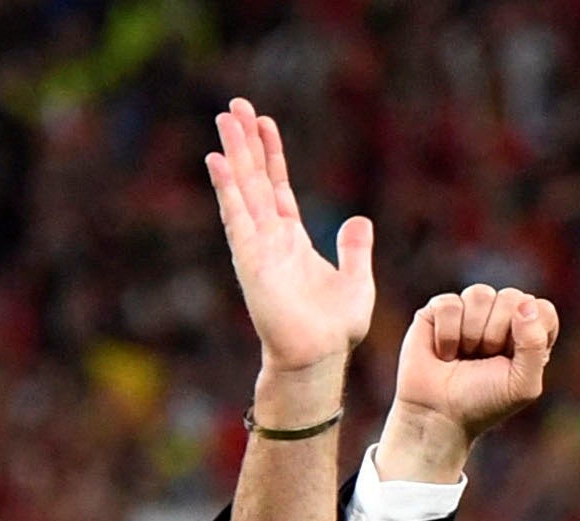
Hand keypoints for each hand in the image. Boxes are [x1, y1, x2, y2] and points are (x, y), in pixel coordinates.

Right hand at [205, 98, 373, 403]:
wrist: (319, 356)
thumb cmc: (335, 328)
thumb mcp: (357, 281)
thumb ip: (354, 249)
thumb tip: (360, 219)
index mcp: (293, 238)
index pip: (278, 186)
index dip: (271, 154)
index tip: (264, 122)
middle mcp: (271, 237)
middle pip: (255, 179)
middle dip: (246, 143)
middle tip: (235, 105)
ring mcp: (258, 246)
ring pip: (243, 189)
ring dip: (234, 155)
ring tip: (225, 119)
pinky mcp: (250, 260)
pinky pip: (237, 218)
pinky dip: (228, 190)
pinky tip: (219, 162)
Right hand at [380, 286, 560, 481]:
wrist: (439, 415)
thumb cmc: (484, 402)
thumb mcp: (523, 386)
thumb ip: (534, 345)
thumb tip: (525, 303)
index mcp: (528, 334)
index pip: (542, 309)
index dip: (529, 331)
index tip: (513, 358)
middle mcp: (501, 317)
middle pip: (512, 297)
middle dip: (497, 334)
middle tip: (485, 359)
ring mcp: (470, 310)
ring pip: (480, 294)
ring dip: (472, 333)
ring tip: (465, 355)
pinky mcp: (440, 310)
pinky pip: (450, 304)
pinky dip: (448, 335)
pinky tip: (445, 352)